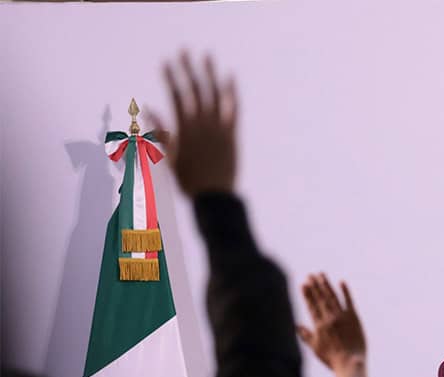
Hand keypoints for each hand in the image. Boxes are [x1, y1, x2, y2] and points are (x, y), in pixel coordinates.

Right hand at [153, 52, 236, 197]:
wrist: (214, 197)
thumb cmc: (188, 181)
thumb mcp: (168, 157)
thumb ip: (160, 131)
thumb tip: (149, 109)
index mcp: (184, 129)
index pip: (176, 96)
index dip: (171, 77)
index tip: (166, 62)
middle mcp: (202, 124)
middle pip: (195, 90)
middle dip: (188, 69)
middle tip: (184, 51)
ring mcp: (219, 128)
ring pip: (215, 94)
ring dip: (210, 74)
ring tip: (207, 56)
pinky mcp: (232, 134)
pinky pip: (233, 109)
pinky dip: (232, 92)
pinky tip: (230, 77)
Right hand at [297, 274, 366, 376]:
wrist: (349, 363)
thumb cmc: (331, 358)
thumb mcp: (315, 348)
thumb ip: (305, 335)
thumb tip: (296, 326)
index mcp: (319, 325)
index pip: (311, 305)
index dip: (307, 294)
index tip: (303, 283)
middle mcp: (329, 318)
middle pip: (320, 298)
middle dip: (315, 285)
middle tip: (311, 275)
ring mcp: (341, 317)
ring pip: (332, 297)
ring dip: (326, 285)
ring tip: (321, 275)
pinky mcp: (354, 317)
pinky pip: (349, 301)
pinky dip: (345, 291)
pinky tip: (341, 282)